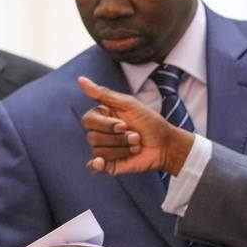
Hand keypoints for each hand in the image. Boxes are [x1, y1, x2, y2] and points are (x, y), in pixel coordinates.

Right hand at [78, 76, 195, 176]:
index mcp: (102, 117)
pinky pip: (93, 167)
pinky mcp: (109, 165)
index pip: (88, 121)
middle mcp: (100, 133)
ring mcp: (104, 150)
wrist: (165, 144)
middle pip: (93, 137)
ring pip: (98, 151)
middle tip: (135, 136)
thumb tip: (80, 79)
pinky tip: (100, 163)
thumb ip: (103, 94)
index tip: (124, 124)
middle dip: (118, 138)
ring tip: (136, 145)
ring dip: (122, 149)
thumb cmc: (149, 122)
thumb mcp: (128, 104)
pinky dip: (95, 165)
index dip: (105, 125)